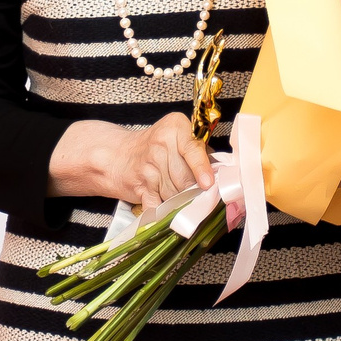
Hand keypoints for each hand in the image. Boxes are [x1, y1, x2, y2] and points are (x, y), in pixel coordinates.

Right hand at [48, 113, 213, 211]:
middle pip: (186, 178)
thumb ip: (201, 150)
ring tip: (176, 191)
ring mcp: (147, 166)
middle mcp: (160, 144)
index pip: (192, 148)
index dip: (201, 168)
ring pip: (175, 194)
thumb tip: (223, 173)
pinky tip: (167, 210)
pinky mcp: (139, 186)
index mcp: (175, 127)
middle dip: (193, 189)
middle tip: (194, 188)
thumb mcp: (179, 137)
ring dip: (180, 199)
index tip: (207, 183)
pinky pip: (157, 205)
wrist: (118, 156)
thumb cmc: (157, 147)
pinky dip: (164, 212)